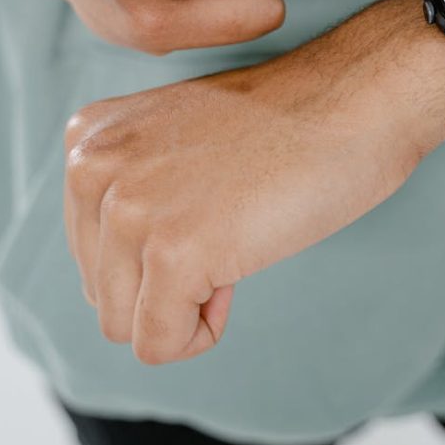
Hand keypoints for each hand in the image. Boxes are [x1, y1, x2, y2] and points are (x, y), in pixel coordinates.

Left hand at [64, 0, 444, 363]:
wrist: (356, 100)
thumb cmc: (287, 123)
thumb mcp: (177, 137)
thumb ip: (132, 189)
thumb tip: (117, 283)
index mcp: (88, 137)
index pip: (90, 248)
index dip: (158, 248)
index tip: (213, 205)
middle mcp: (91, 167)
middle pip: (102, 290)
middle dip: (167, 283)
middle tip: (233, 225)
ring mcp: (129, 210)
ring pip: (122, 324)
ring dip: (184, 307)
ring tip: (237, 243)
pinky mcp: (173, 254)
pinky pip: (160, 344)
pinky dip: (202, 332)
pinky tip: (238, 277)